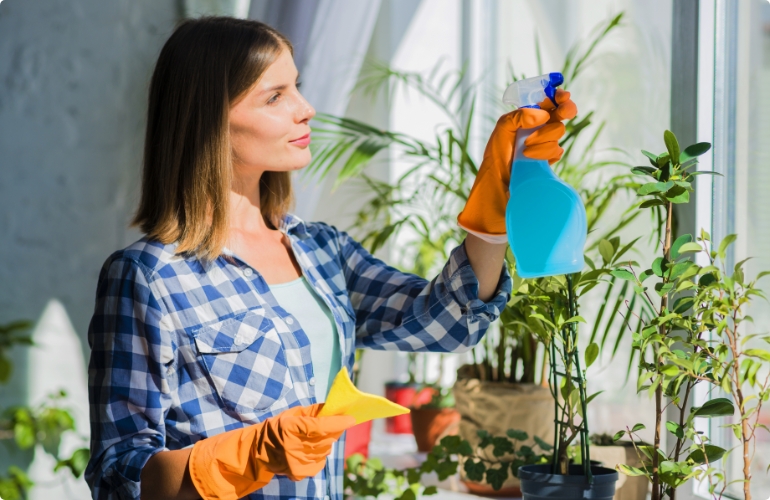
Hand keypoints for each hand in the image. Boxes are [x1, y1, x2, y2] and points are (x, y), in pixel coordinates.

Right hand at [257, 404, 354, 480]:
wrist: (260, 451)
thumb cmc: (278, 427)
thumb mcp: (293, 414)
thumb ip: (314, 411)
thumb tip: (335, 408)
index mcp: (290, 428)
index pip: (319, 426)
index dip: (337, 423)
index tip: (351, 419)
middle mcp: (292, 447)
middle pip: (325, 439)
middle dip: (334, 431)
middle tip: (336, 424)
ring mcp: (296, 462)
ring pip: (325, 451)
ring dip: (326, 443)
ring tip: (314, 438)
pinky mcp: (299, 473)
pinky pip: (320, 462)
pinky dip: (320, 455)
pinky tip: (310, 450)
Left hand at [456, 89, 576, 240]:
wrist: (498, 190)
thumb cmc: (496, 159)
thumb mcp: (502, 132)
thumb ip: (518, 117)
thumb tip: (542, 115)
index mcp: (525, 118)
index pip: (547, 102)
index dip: (558, 97)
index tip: (562, 96)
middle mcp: (536, 130)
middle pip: (559, 114)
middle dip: (562, 112)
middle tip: (562, 113)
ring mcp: (543, 146)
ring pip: (558, 133)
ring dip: (544, 139)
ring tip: (525, 150)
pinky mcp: (548, 162)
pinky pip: (557, 151)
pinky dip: (546, 154)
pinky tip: (532, 159)